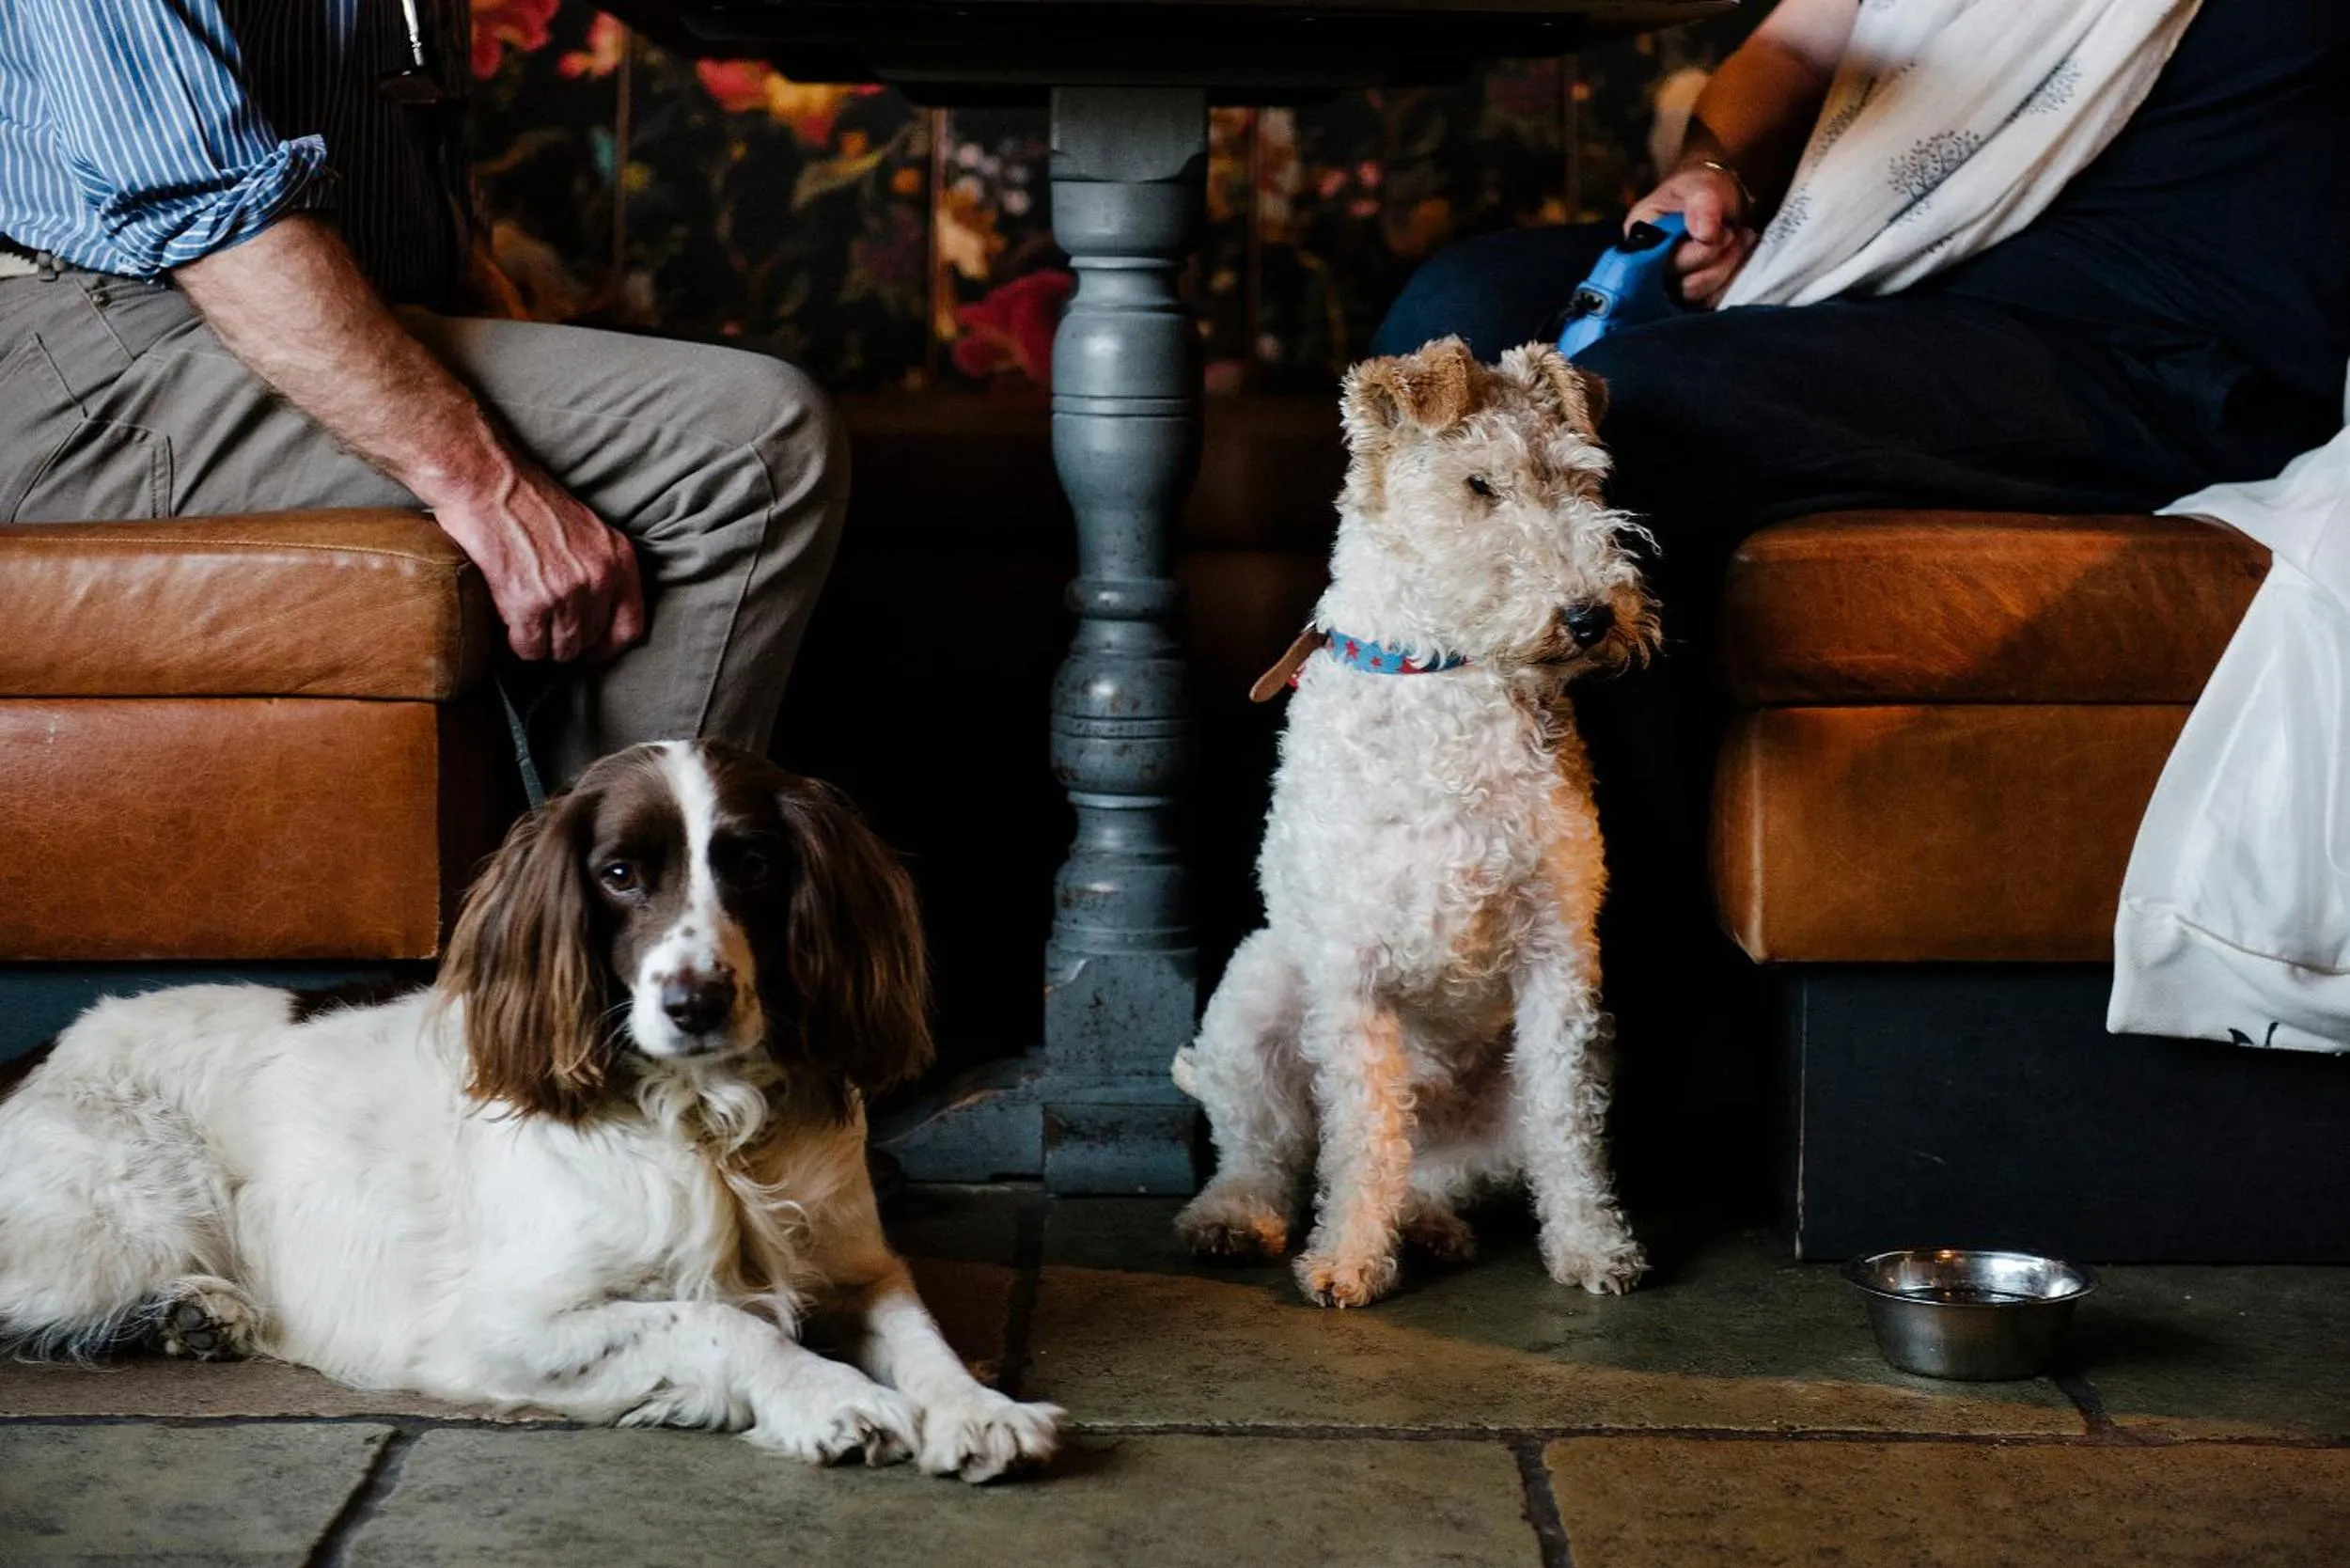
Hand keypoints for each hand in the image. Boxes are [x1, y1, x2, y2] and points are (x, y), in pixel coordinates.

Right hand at [431, 460, 645, 663]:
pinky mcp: (529, 603)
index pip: (630, 626)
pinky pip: (530, 648)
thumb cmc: (528, 501)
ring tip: (526, 622)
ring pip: (561, 649)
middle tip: (545, 627)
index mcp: (619, 557)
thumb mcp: (588, 530)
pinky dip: (518, 642)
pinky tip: (509, 621)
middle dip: (567, 640)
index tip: (591, 650)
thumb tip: (595, 613)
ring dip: (542, 643)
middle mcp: (599, 577)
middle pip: (591, 640)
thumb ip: (599, 568)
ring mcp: (566, 592)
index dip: (608, 647)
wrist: (486, 481)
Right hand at [1627, 160, 1757, 309]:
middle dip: (1714, 258)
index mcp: (1640, 237)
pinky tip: (1740, 254)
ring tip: (1739, 238)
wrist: (1719, 200)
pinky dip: (1732, 278)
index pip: (1658, 262)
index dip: (1692, 253)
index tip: (1715, 231)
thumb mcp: (1700, 184)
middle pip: (1680, 284)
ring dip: (1726, 267)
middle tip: (1732, 233)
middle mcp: (1648, 267)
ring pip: (1698, 294)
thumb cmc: (1702, 189)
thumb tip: (1705, 233)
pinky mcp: (1692, 295)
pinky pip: (1712, 300)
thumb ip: (1701, 202)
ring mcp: (1670, 285)